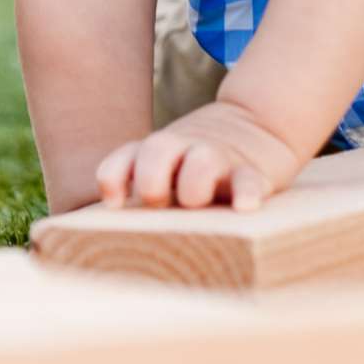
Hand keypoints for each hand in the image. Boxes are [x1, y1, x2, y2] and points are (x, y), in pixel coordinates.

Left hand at [95, 99, 308, 211]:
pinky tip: (244, 207)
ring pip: (202, 161)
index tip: (116, 203)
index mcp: (156, 153)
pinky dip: (246, 192)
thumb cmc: (196, 164)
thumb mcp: (165, 166)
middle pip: (157, 150)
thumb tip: (106, 241)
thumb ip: (140, 190)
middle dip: (152, 177)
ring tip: (196, 202)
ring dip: (194, 183)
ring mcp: (218, 158)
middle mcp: (183, 150)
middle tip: (157, 200)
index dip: (114, 178)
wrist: (257, 121)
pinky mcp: (253, 171)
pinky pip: (248, 180)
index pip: (124, 159)